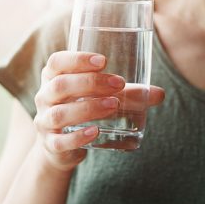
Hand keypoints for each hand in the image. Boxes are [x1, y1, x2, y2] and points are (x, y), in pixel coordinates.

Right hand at [33, 51, 124, 171]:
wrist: (61, 143)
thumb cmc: (83, 107)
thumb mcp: (100, 95)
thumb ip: (128, 93)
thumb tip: (159, 94)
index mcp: (54, 77)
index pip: (57, 62)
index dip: (77, 59)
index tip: (103, 60)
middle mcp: (45, 97)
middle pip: (60, 85)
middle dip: (90, 83)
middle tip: (118, 83)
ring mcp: (45, 121)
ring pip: (60, 113)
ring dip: (88, 108)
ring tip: (113, 105)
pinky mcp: (51, 144)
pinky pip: (59, 141)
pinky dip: (78, 137)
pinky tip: (96, 132)